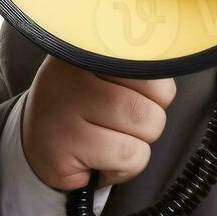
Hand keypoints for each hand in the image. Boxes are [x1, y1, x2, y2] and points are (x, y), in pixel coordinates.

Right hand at [21, 55, 176, 190]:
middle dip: (149, 121)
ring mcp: (63, 109)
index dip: (156, 91)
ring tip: (108, 142)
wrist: (38, 144)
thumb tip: (178, 60)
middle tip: (118, 125)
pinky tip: (97, 160)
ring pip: (145, 127)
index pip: (152, 62)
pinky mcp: (61, 148)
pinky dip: (123, 168)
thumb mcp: (106, 73)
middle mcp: (71, 71)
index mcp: (91, 46)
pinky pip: (127, 157)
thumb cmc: (85, 108)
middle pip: (154, 98)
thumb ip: (139, 63)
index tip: (135, 97)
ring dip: (137, 145)